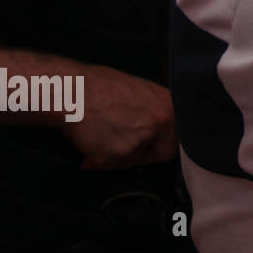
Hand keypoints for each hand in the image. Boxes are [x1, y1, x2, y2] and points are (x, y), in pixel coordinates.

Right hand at [61, 64, 176, 169]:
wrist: (73, 91)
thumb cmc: (99, 88)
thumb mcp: (140, 93)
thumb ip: (153, 113)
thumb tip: (154, 134)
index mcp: (169, 104)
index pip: (179, 135)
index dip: (162, 142)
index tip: (151, 146)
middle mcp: (162, 120)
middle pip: (165, 151)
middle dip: (144, 154)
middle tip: (123, 149)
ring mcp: (144, 136)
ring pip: (135, 160)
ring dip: (116, 157)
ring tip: (99, 138)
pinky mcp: (123, 151)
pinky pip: (113, 165)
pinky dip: (98, 160)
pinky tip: (89, 145)